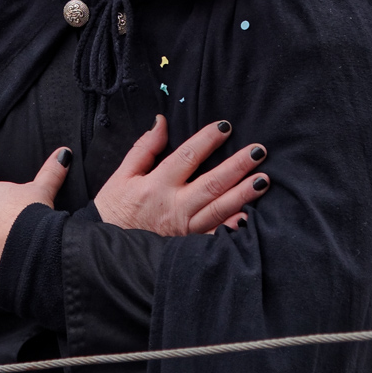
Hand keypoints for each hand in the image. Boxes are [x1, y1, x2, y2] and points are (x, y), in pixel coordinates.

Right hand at [93, 116, 269, 234]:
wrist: (107, 251)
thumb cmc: (115, 209)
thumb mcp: (122, 175)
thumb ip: (144, 148)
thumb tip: (161, 121)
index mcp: (156, 185)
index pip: (187, 156)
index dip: (207, 140)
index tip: (225, 127)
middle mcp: (173, 207)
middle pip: (211, 183)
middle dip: (236, 166)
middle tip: (259, 151)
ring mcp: (183, 229)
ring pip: (218, 209)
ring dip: (242, 194)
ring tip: (263, 180)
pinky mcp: (188, 245)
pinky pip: (214, 236)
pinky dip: (231, 228)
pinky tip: (249, 217)